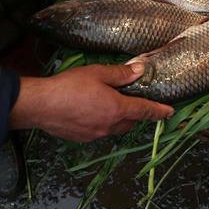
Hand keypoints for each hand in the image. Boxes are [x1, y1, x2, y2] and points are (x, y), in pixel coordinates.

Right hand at [9, 63, 173, 141]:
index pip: (145, 111)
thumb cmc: (69, 86)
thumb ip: (121, 74)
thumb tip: (140, 70)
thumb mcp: (98, 73)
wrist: (39, 105)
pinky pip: (100, 132)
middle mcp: (109, 125)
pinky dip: (103, 123)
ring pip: (116, 128)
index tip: (170, 113)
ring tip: (112, 106)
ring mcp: (95, 134)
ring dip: (119, 119)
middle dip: (136, 114)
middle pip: (131, 122)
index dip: (159, 111)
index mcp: (117, 109)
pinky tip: (93, 113)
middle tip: (134, 101)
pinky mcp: (82, 138)